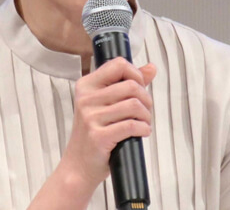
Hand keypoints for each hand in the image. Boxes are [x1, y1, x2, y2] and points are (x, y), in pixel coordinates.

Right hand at [60, 58, 156, 191]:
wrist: (78, 165)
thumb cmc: (94, 132)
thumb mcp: (105, 104)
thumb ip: (127, 83)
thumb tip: (151, 68)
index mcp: (86, 85)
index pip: (118, 64)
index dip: (136, 74)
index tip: (140, 88)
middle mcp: (86, 99)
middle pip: (131, 86)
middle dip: (146, 99)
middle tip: (145, 111)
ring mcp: (90, 118)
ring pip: (134, 105)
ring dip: (146, 116)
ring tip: (144, 123)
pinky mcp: (98, 136)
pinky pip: (131, 126)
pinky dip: (143, 129)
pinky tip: (141, 132)